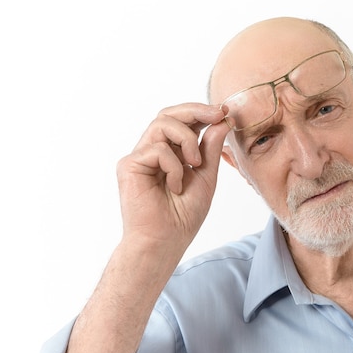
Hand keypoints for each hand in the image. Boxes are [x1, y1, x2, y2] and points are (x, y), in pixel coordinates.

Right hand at [116, 102, 228, 253]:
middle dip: (195, 111)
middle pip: (168, 114)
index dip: (201, 112)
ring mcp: (139, 157)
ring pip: (162, 124)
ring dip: (187, 140)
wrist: (165, 241)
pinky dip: (174, 166)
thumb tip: (222, 121)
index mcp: (169, 154)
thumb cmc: (183, 216)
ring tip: (195, 164)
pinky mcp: (129, 165)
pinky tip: (175, 186)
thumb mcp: (206, 177)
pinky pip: (157, 148)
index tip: (223, 112)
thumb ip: (211, 149)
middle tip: (217, 114)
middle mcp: (151, 151)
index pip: (181, 122)